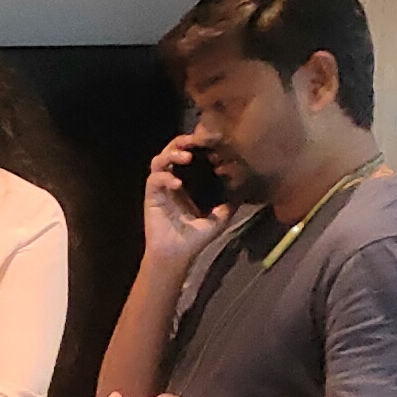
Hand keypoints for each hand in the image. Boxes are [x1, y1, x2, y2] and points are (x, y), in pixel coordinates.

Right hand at [142, 136, 231, 265]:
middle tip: (194, 140)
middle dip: (181, 142)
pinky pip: (154, 179)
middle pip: (171, 150)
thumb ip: (230, 204)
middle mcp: (172, 181)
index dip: (197, 145)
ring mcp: (161, 188)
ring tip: (186, 157)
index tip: (210, 141)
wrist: (177, 256)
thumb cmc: (195, 238)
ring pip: (159, 160)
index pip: (189, 155)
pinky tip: (177, 183)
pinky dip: (165, 177)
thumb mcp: (219, 219)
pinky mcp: (151, 196)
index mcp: (187, 183)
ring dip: (171, 154)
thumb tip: (245, 190)